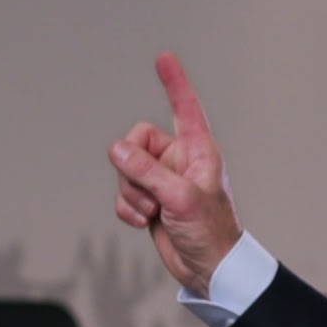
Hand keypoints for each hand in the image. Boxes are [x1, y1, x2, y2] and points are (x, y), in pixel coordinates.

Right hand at [109, 52, 242, 297]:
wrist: (209, 268)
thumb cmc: (210, 231)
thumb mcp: (180, 199)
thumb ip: (147, 172)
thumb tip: (116, 149)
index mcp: (199, 150)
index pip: (185, 108)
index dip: (175, 82)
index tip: (164, 57)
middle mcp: (180, 160)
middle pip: (136, 142)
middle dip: (132, 168)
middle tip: (149, 192)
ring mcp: (163, 180)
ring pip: (125, 170)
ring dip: (131, 194)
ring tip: (154, 213)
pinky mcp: (150, 201)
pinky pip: (123, 194)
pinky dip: (128, 210)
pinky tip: (146, 223)